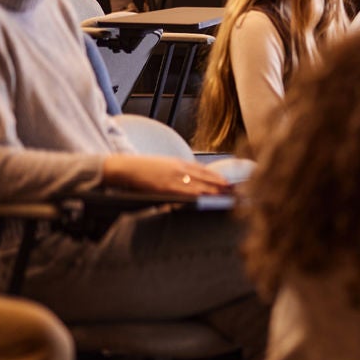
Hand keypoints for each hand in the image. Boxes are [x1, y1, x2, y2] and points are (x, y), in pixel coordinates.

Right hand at [101, 155, 228, 195]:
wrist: (125, 167)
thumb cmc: (142, 169)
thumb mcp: (163, 166)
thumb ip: (176, 173)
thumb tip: (188, 182)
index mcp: (178, 163)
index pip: (202, 170)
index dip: (217, 176)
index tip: (228, 182)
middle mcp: (179, 168)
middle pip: (205, 176)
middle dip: (221, 183)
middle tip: (235, 190)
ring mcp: (173, 177)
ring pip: (199, 183)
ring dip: (214, 189)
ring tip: (227, 195)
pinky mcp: (166, 186)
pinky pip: (186, 191)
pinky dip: (199, 193)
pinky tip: (208, 197)